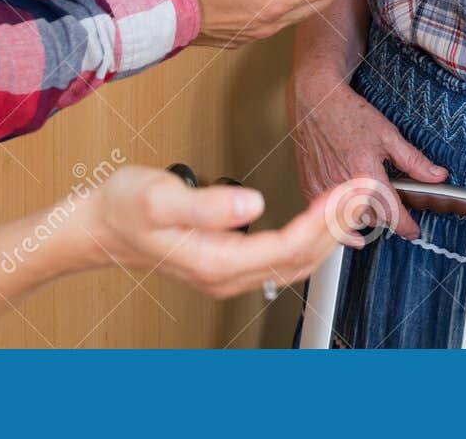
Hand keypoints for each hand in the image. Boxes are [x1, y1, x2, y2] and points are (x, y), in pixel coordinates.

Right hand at [72, 165, 375, 299]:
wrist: (97, 226)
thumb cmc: (124, 207)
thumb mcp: (160, 197)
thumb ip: (208, 205)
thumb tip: (251, 203)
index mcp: (218, 261)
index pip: (289, 245)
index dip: (324, 219)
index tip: (349, 190)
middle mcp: (228, 275)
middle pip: (300, 259)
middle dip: (339, 225)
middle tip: (367, 191)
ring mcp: (227, 273)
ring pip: (294, 262)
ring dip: (328, 233)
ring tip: (353, 203)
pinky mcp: (225, 262)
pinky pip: (280, 257)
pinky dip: (307, 237)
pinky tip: (318, 219)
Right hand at [288, 62, 445, 239]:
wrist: (316, 102)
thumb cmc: (348, 114)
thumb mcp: (387, 135)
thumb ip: (413, 160)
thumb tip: (437, 176)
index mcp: (366, 173)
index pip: (391, 212)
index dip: (405, 226)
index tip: (413, 230)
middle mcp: (344, 185)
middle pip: (371, 219)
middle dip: (386, 218)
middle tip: (395, 210)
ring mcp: (324, 188)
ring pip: (349, 221)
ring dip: (365, 220)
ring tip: (374, 210)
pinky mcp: (310, 187)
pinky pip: (327, 215)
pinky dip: (339, 220)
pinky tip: (349, 218)